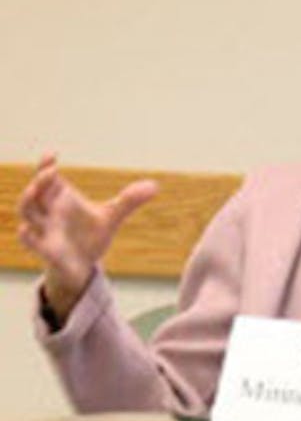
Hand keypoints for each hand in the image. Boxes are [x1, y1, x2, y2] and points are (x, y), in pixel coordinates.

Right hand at [16, 153, 158, 319]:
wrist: (82, 267)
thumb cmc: (91, 236)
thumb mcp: (112, 217)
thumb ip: (129, 201)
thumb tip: (154, 186)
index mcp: (61, 199)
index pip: (47, 178)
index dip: (45, 165)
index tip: (52, 153)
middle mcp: (49, 212)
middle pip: (35, 192)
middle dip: (40, 180)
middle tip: (51, 170)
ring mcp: (45, 230)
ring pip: (26, 213)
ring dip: (27, 201)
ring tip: (34, 190)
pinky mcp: (46, 250)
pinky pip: (30, 241)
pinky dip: (27, 235)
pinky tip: (27, 229)